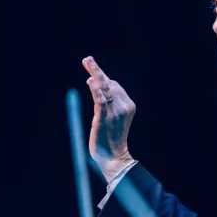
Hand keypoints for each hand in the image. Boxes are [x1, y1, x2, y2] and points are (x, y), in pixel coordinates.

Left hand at [82, 57, 135, 181]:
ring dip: (95, 73)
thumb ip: (109, 104)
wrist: (114, 158)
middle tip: (87, 59)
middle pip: (109, 83)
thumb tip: (98, 88)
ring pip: (104, 88)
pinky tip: (89, 81)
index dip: (103, 78)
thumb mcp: (114, 119)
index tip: (92, 71)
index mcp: (128, 106)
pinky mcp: (104, 118)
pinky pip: (100, 100)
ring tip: (87, 62)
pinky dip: (95, 90)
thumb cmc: (111, 139)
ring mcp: (114, 112)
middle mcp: (124, 106)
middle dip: (98, 70)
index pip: (115, 86)